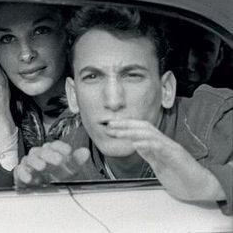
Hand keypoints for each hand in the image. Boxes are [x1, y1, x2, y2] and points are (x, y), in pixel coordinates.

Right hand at [14, 141, 89, 188]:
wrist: (47, 190)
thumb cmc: (58, 177)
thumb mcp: (71, 170)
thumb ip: (77, 161)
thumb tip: (85, 152)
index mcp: (52, 152)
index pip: (55, 145)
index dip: (61, 147)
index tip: (68, 151)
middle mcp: (40, 156)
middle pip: (42, 150)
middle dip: (49, 154)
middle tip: (58, 160)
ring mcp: (30, 165)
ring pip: (30, 158)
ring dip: (36, 161)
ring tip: (42, 166)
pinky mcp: (21, 174)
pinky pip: (19, 171)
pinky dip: (23, 173)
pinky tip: (29, 178)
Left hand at [106, 119, 225, 200]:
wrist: (202, 187)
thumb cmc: (182, 177)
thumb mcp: (159, 165)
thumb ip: (149, 154)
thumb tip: (136, 144)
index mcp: (160, 145)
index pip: (142, 130)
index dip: (126, 126)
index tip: (112, 126)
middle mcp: (165, 143)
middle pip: (144, 127)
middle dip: (126, 125)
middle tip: (110, 125)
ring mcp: (171, 148)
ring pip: (150, 134)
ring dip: (132, 132)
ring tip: (117, 132)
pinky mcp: (176, 157)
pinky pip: (160, 147)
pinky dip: (147, 143)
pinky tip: (136, 143)